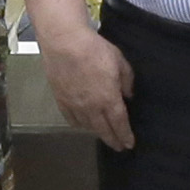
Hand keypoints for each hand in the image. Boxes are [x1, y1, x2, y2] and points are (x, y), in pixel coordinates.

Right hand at [40, 21, 133, 149]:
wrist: (64, 43)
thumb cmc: (94, 49)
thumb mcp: (119, 61)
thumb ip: (127, 80)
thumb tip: (128, 94)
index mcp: (109, 99)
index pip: (119, 124)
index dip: (125, 136)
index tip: (129, 144)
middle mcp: (92, 107)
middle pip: (103, 130)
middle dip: (112, 140)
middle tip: (118, 147)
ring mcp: (74, 105)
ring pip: (87, 126)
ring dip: (96, 132)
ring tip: (102, 133)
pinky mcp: (60, 100)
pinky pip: (71, 119)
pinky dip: (79, 124)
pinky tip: (82, 123)